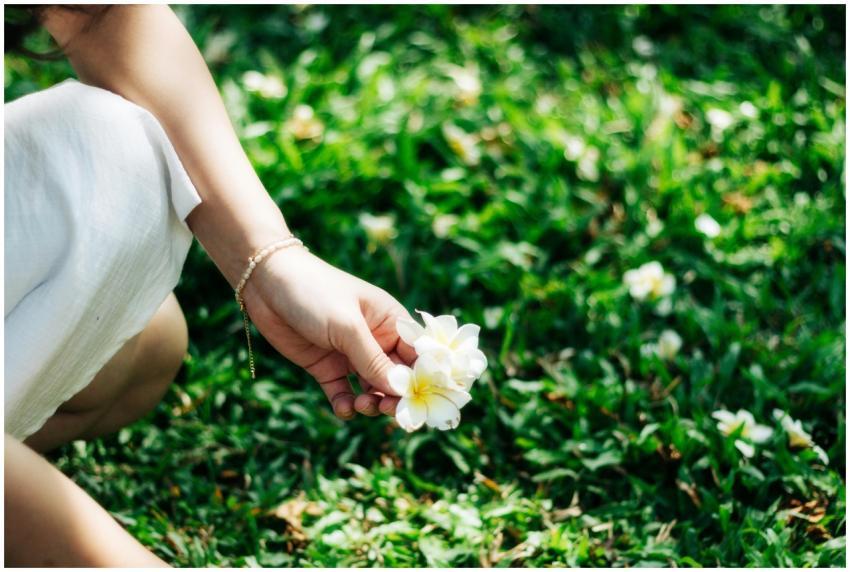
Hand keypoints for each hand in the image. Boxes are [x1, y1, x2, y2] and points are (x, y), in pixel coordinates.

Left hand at [240, 246, 414, 418]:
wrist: (266, 283)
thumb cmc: (315, 293)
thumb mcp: (347, 326)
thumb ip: (373, 360)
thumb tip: (401, 391)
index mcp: (391, 322)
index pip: (418, 355)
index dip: (423, 379)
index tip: (421, 402)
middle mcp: (375, 341)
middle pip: (397, 377)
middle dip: (396, 396)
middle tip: (388, 410)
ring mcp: (351, 355)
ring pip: (372, 389)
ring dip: (372, 403)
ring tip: (362, 405)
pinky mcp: (327, 367)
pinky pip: (344, 393)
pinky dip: (346, 405)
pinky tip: (343, 407)